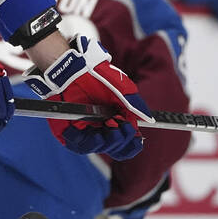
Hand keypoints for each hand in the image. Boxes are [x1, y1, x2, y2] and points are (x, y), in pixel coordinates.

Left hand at [25, 35, 148, 158]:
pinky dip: (91, 142)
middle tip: (121, 124)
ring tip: (111, 125)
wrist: (76, 68)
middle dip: (122, 139)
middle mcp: (101, 131)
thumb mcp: (123, 90)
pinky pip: (80, 145)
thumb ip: (136, 106)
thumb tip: (148, 121)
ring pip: (100, 149)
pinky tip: (98, 135)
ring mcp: (85, 132)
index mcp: (115, 123)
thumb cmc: (98, 76)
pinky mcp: (69, 131)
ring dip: (110, 141)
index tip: (136, 137)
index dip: (133, 144)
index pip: (127, 145)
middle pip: (116, 150)